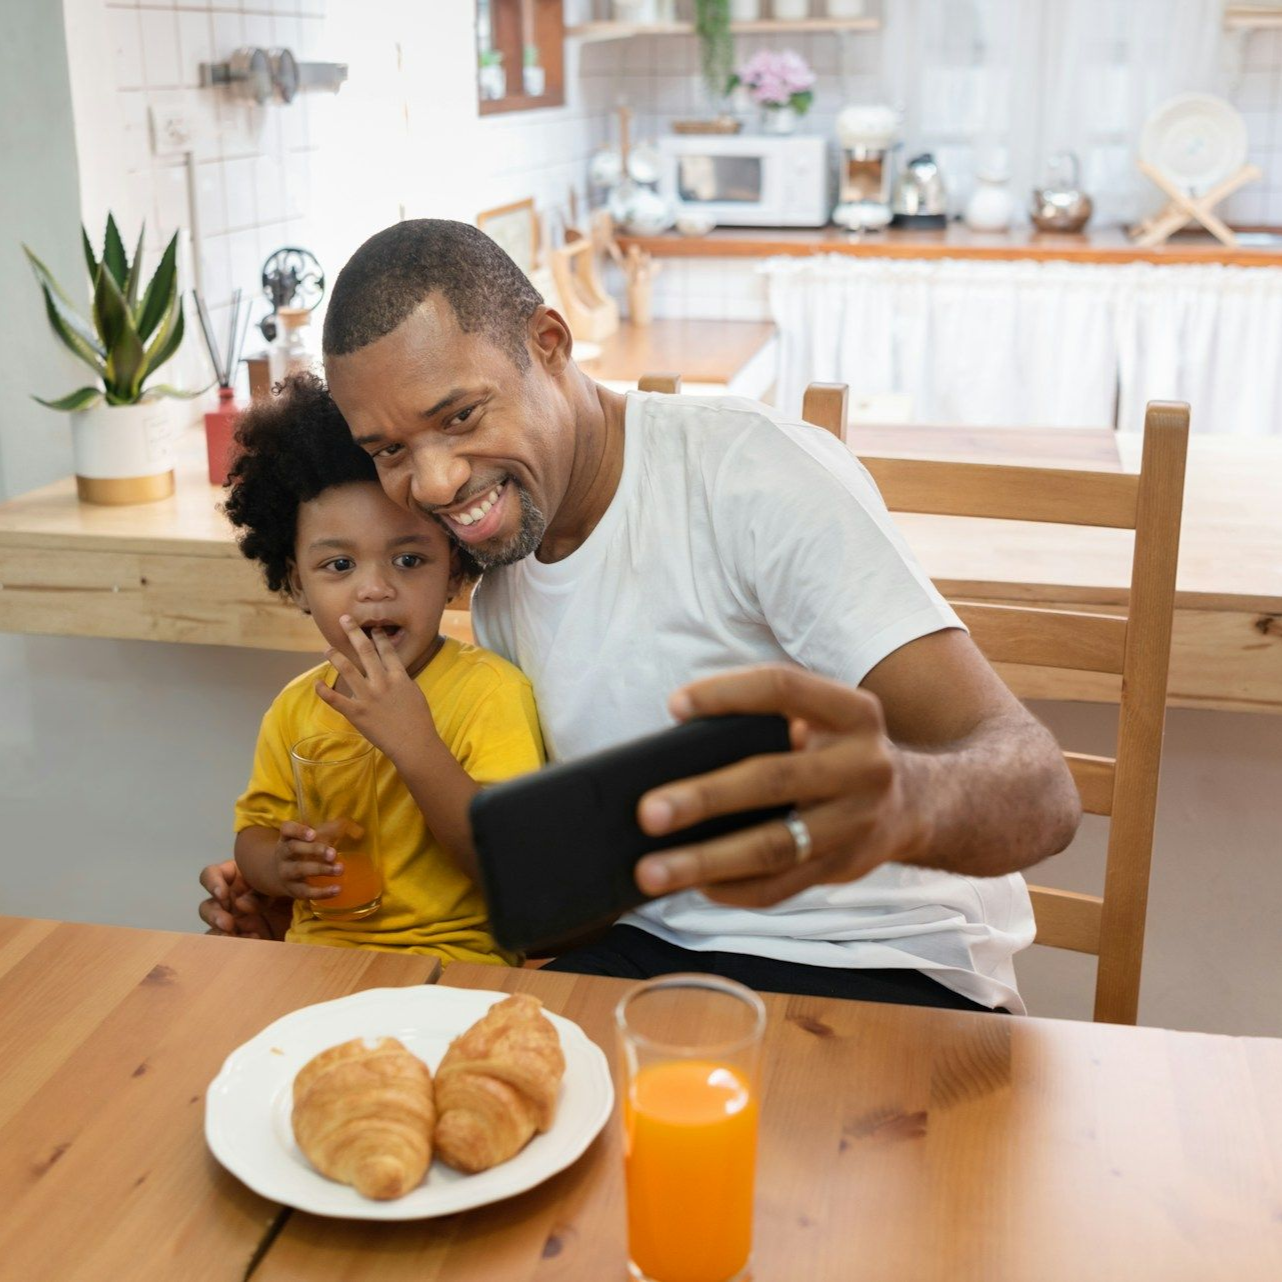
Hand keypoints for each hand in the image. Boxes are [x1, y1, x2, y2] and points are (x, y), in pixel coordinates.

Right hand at [198, 860, 289, 939]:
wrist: (308, 919)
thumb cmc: (293, 895)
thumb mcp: (280, 888)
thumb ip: (260, 892)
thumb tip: (240, 904)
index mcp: (237, 879)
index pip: (212, 874)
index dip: (212, 882)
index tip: (222, 893)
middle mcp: (230, 900)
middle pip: (206, 906)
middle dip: (214, 915)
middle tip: (228, 923)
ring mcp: (233, 921)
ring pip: (213, 929)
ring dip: (219, 932)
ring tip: (234, 935)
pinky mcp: (239, 938)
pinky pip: (227, 942)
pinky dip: (237, 942)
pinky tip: (255, 939)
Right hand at [265, 819, 347, 901]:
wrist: (280, 875)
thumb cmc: (304, 850)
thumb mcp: (315, 837)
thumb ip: (336, 830)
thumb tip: (360, 831)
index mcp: (288, 837)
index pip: (287, 829)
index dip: (298, 830)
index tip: (313, 834)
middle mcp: (283, 853)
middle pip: (293, 849)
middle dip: (314, 850)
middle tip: (333, 853)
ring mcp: (286, 872)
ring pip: (300, 870)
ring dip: (320, 869)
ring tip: (340, 869)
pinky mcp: (293, 890)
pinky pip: (306, 892)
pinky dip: (322, 892)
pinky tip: (337, 889)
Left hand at [315, 616, 435, 764]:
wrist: (414, 744)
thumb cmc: (419, 721)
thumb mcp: (415, 694)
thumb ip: (402, 681)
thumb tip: (394, 672)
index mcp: (399, 677)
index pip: (386, 650)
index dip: (379, 637)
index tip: (372, 627)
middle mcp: (382, 682)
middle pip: (365, 652)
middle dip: (354, 633)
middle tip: (344, 619)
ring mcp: (368, 697)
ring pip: (347, 670)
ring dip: (335, 657)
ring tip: (327, 649)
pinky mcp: (357, 713)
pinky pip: (336, 700)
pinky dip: (324, 691)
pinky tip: (317, 684)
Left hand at [632, 665, 926, 907]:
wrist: (914, 802)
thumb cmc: (834, 751)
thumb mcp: (821, 720)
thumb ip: (767, 724)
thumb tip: (675, 748)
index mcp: (851, 711)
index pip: (783, 687)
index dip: (728, 694)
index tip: (674, 707)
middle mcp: (862, 764)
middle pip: (773, 779)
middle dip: (704, 797)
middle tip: (647, 813)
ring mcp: (858, 821)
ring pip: (774, 846)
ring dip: (706, 861)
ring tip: (651, 871)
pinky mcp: (846, 866)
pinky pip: (782, 886)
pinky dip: (732, 888)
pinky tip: (694, 886)